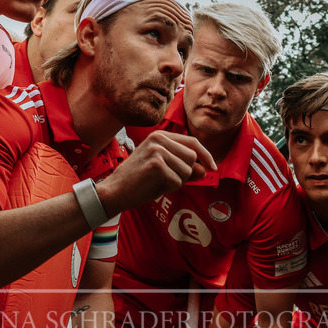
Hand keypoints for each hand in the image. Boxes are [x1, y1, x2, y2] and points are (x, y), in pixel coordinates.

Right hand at [96, 131, 215, 214]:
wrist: (114, 192)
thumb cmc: (138, 183)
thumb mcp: (164, 172)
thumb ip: (185, 168)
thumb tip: (205, 169)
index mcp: (160, 136)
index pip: (192, 141)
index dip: (205, 155)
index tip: (213, 167)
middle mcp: (159, 138)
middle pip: (192, 157)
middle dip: (184, 174)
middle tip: (164, 180)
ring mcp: (158, 150)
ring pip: (187, 170)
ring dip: (176, 182)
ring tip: (157, 182)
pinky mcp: (157, 164)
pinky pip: (178, 181)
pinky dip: (168, 188)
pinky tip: (152, 187)